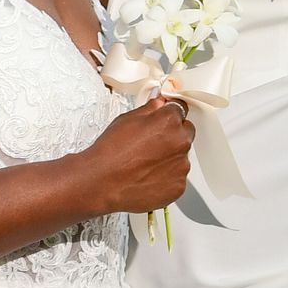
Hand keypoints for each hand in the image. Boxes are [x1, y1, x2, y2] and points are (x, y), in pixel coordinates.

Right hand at [80, 93, 195, 215]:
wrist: (102, 182)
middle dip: (173, 135)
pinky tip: (148, 176)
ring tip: (146, 163)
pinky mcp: (178, 186)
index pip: (180, 110)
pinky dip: (167, 177)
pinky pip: (178, 177)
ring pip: (182, 156)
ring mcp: (181, 166)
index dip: (168, 116)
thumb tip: (159, 101)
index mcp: (169, 121)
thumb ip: (150, 108)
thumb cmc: (111, 152)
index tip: (162, 122)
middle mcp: (180, 142)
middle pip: (185, 133)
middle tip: (151, 144)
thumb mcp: (127, 120)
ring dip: (170, 158)